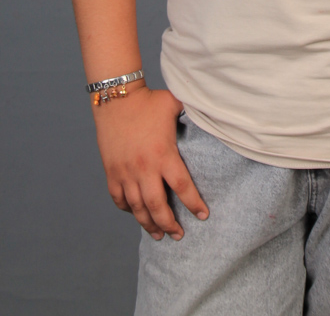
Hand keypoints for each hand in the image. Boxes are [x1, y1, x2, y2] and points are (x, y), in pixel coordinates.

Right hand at [93, 86, 208, 239]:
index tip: (203, 215)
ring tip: (158, 235)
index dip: (194, 203)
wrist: (116, 98)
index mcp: (164, 154)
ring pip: (137, 208)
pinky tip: (136, 214)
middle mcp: (144, 168)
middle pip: (158, 206)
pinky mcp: (112, 172)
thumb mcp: (174, 104)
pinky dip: (127, 209)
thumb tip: (213, 113)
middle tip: (179, 235)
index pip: (182, 186)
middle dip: (170, 224)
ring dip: (148, 224)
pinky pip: (118, 198)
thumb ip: (192, 114)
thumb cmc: (148, 101)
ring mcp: (125, 172)